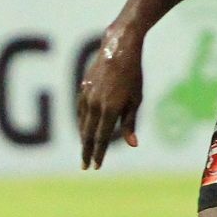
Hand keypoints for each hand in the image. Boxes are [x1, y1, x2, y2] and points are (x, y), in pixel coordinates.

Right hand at [76, 27, 144, 169]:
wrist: (117, 49)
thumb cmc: (133, 75)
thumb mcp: (136, 100)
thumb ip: (129, 122)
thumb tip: (132, 144)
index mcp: (109, 109)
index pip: (101, 138)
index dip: (99, 154)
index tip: (96, 167)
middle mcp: (94, 105)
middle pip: (88, 134)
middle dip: (87, 151)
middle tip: (84, 166)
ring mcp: (86, 96)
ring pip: (82, 123)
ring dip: (83, 138)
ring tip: (85, 150)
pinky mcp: (83, 89)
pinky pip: (80, 111)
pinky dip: (81, 123)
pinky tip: (82, 128)